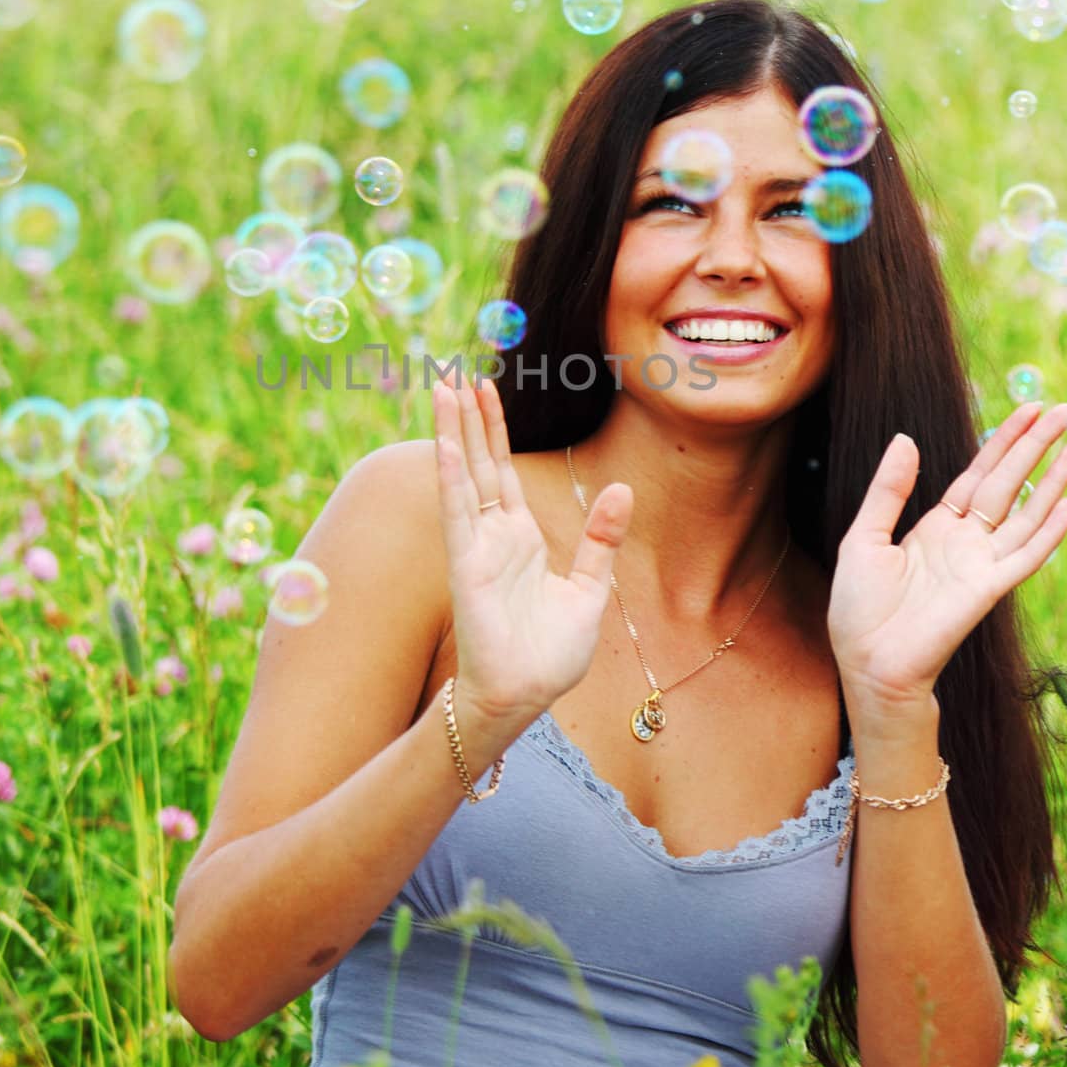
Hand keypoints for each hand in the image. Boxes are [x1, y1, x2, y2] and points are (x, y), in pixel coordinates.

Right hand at [432, 375, 633, 721]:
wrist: (526, 696)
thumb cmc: (550, 655)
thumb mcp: (589, 589)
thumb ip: (601, 539)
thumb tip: (621, 489)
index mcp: (520, 539)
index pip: (503, 471)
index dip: (494, 428)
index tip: (484, 388)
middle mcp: (493, 536)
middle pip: (479, 461)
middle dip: (469, 416)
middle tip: (454, 370)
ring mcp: (476, 547)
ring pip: (463, 476)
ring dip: (454, 431)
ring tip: (445, 387)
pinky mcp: (467, 566)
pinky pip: (458, 513)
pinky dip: (451, 477)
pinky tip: (446, 443)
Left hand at [826, 401, 1066, 708]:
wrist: (868, 661)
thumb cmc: (859, 607)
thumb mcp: (865, 536)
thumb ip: (889, 490)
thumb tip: (906, 438)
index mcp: (936, 526)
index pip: (978, 473)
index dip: (1004, 441)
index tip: (1030, 408)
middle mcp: (965, 541)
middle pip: (1009, 483)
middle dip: (1036, 446)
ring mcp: (981, 563)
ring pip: (1027, 512)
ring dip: (1054, 479)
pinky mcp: (989, 588)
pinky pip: (1028, 555)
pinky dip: (1051, 530)